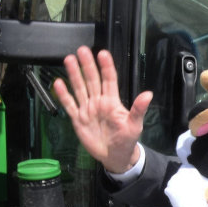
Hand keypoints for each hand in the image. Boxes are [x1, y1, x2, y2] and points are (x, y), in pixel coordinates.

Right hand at [53, 46, 152, 173]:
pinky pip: (69, 104)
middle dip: (87, 65)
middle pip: (92, 80)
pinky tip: (58, 83)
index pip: (109, 80)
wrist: (115, 157)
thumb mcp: (134, 125)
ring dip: (74, 74)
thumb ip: (138, 109)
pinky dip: (63, 95)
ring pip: (79, 88)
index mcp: (112, 101)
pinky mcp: (78, 119)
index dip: (106, 67)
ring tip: (69, 59)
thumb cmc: (127, 139)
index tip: (102, 53)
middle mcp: (98, 101)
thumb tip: (148, 94)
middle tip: (82, 49)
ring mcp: (87, 109)